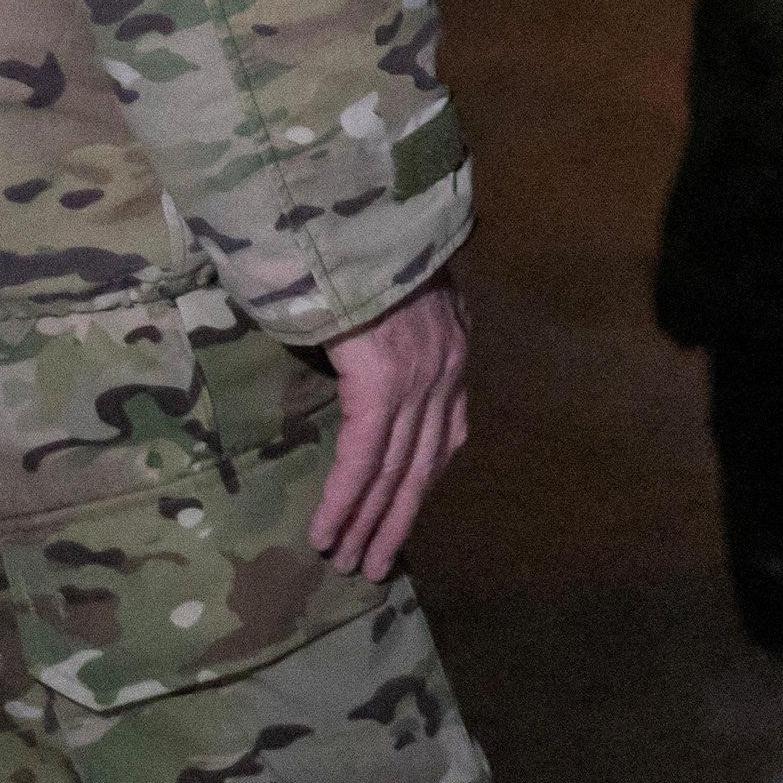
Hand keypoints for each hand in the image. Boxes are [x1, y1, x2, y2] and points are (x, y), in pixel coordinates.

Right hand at [307, 275, 474, 578]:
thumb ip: (404, 330)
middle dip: (397, 519)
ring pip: (394, 471)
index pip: (446, 435)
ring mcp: (418, 382)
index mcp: (454, 352)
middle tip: (375, 565)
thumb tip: (384, 350)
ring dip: (369, 523)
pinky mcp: (382, 386)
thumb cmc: (366, 249)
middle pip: (423, 466)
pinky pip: (362, 458)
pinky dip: (344, 500)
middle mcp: (446, 373)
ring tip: (350, 563)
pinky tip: (328, 533)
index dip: (422, 482)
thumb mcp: (403, 293)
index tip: (403, 517)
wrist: (361, 217)